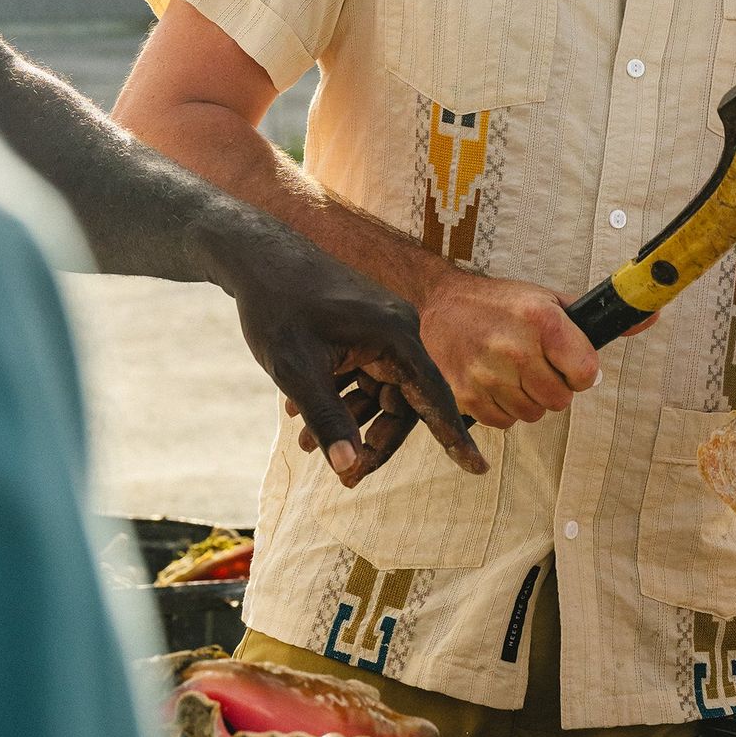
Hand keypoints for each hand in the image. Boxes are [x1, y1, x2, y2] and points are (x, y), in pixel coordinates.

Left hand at [196, 207, 486, 485]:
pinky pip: (362, 374)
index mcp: (396, 335)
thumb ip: (328, 419)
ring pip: (379, 389)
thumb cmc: (278, 308)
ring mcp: (382, 328)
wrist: (258, 256)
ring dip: (347, 419)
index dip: (454, 436)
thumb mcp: (297, 370)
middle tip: (346, 480)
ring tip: (303, 446)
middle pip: (404, 400)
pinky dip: (337, 395)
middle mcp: (399, 330)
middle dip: (373, 439)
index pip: (434, 396)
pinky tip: (295, 410)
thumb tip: (349, 469)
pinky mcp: (364, 329)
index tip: (477, 468)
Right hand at [419, 268, 600, 429]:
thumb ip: (595, 318)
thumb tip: (650, 316)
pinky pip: (505, 422)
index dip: (582, 374)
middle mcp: (515, 348)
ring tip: (517, 373)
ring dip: (530, 399)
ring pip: (533, 414)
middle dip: (556, 387)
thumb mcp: (549, 300)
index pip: (585, 374)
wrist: (444, 303)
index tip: (571, 366)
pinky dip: (506, 409)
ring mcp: (488, 374)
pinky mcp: (467, 393)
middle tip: (540, 367)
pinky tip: (499, 383)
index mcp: (542, 321)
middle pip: (559, 401)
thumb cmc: (502, 302)